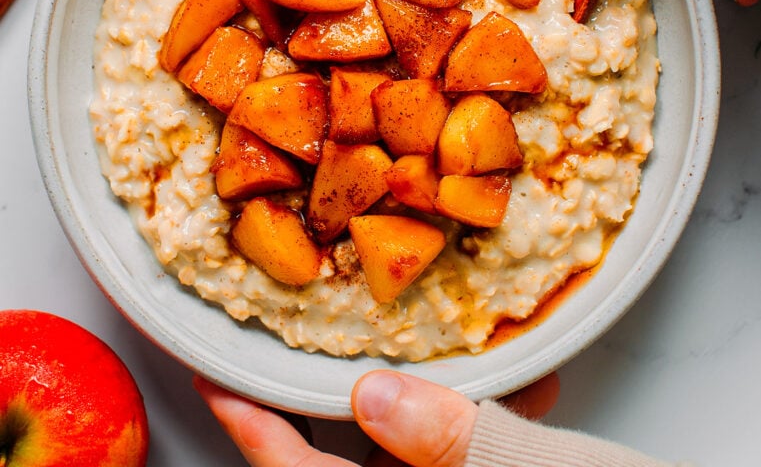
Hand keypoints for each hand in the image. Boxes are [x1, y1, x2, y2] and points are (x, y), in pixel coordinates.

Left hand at [194, 370, 559, 466]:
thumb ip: (453, 441)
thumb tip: (374, 398)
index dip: (250, 427)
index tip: (212, 375)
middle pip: (349, 456)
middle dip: (342, 392)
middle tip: (323, 331)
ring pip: (411, 447)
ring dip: (429, 397)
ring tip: (440, 344)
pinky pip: (463, 452)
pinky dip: (483, 416)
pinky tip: (522, 385)